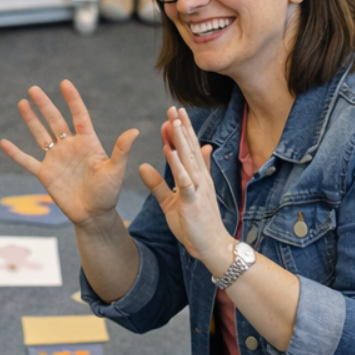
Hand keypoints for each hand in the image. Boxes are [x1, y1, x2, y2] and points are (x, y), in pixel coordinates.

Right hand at [0, 80, 138, 228]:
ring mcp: (56, 159)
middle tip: (34, 88)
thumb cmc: (108, 193)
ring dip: (31, 120)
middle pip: (55, 120)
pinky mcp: (46, 174)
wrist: (93, 215)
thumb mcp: (115, 170)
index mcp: (88, 142)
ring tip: (22, 103)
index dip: (72, 100)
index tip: (64, 83)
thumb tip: (134, 131)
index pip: (79, 116)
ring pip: (40, 134)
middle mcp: (70, 147)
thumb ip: (121, 150)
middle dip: (45, 105)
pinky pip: (27, 161)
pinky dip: (15, 153)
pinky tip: (3, 143)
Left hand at [138, 106, 232, 266]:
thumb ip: (158, 183)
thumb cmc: (194, 224)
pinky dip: (177, 165)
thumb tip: (143, 166)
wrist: (211, 246)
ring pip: (187, 160)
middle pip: (189, 148)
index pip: (187, 150)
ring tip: (172, 122)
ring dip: (180, 140)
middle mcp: (199, 178)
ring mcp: (198, 189)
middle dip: (181, 128)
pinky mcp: (193, 201)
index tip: (172, 115)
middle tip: (173, 107)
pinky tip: (169, 151)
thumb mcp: (171, 201)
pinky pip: (184, 181)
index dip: (180, 131)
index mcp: (195, 177)